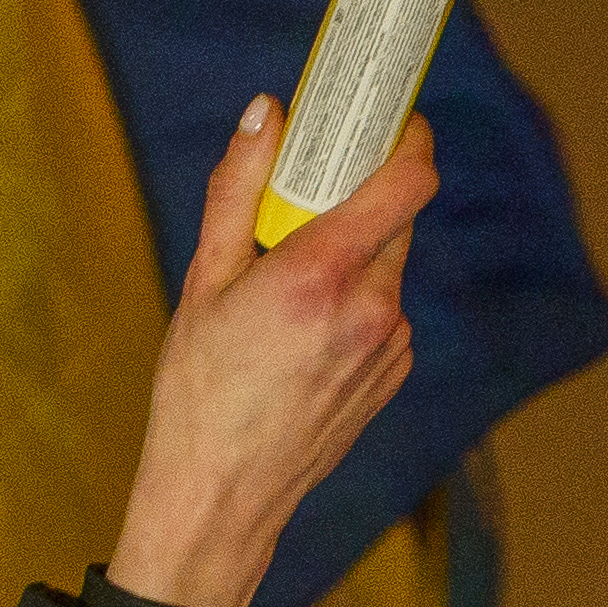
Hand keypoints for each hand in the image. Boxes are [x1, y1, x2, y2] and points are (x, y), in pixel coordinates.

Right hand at [111, 98, 429, 606]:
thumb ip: (238, 188)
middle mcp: (371, 307)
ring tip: (286, 291)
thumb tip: (267, 112)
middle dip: (357, 197)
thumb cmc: (198, 388)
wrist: (221, 493)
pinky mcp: (395, 371)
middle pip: (394, 216)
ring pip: (385, 265)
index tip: (389, 117)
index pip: (407, 180)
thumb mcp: (203, 280)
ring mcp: (390, 344)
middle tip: (305, 199)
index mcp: (321, 275)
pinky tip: (301, 336)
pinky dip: (352, 302)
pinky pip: (383, 310)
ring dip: (350, 256)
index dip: (409, 137)